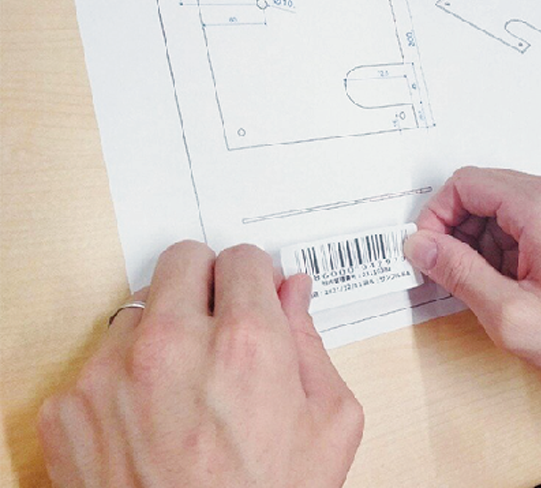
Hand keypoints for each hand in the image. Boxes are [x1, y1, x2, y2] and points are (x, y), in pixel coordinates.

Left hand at [38, 242, 362, 487]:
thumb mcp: (329, 424)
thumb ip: (312, 342)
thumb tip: (294, 291)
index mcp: (246, 343)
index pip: (242, 258)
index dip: (256, 278)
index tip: (255, 295)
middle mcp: (171, 345)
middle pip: (182, 260)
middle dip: (207, 283)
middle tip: (221, 323)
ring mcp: (109, 375)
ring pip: (137, 310)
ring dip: (163, 332)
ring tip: (184, 387)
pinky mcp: (68, 408)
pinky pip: (97, 363)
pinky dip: (123, 380)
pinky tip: (150, 420)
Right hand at [404, 167, 540, 409]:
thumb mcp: (513, 316)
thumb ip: (458, 273)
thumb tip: (421, 246)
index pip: (465, 184)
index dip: (435, 218)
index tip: (428, 255)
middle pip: (487, 192)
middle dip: (461, 233)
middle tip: (456, 279)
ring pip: (509, 208)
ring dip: (487, 244)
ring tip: (495, 293)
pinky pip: (536, 221)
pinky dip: (515, 248)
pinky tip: (522, 289)